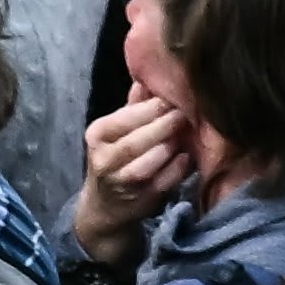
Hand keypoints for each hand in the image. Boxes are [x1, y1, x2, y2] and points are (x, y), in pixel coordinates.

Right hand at [70, 89, 202, 264]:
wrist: (105, 206)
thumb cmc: (115, 159)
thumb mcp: (116, 131)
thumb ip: (132, 108)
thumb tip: (146, 78)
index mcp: (97, 135)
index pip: (124, 118)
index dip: (149, 109)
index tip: (170, 99)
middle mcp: (104, 159)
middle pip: (136, 141)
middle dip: (162, 126)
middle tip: (184, 114)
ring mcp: (122, 182)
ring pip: (147, 163)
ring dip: (168, 147)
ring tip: (186, 133)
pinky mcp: (141, 200)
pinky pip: (162, 182)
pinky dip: (176, 170)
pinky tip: (187, 158)